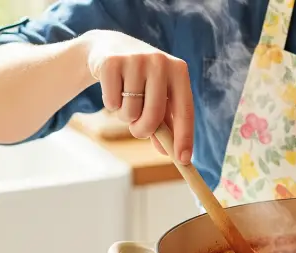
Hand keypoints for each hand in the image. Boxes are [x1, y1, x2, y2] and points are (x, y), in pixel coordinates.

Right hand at [82, 30, 193, 163]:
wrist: (110, 48)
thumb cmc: (142, 81)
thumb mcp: (158, 98)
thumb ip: (166, 125)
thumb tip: (170, 153)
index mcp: (179, 71)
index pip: (185, 110)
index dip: (184, 137)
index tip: (183, 160)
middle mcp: (160, 62)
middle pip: (154, 115)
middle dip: (144, 131)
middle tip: (138, 132)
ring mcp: (135, 59)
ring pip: (130, 111)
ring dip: (126, 116)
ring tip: (126, 100)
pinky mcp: (111, 62)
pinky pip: (111, 102)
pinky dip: (111, 104)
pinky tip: (113, 89)